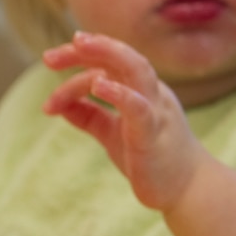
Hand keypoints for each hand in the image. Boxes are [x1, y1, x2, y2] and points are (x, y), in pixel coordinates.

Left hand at [43, 32, 210, 212]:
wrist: (187, 189)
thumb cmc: (152, 158)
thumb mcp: (114, 133)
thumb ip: (90, 116)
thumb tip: (57, 105)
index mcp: (143, 90)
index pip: (109, 63)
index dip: (77, 61)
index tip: (48, 64)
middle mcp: (153, 92)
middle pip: (125, 57)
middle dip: (91, 47)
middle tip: (50, 55)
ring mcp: (157, 111)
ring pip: (138, 70)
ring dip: (108, 54)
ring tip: (79, 46)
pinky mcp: (154, 135)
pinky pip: (139, 108)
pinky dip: (120, 94)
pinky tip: (100, 86)